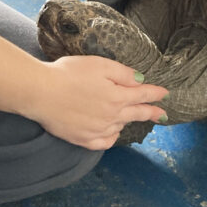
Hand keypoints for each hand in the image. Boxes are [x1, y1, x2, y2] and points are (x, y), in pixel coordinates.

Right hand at [29, 55, 167, 150]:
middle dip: (151, 112)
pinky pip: (105, 141)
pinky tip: (112, 131)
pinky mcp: (83, 139)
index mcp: (117, 96)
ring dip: (127, 119)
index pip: (143, 95)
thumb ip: (123, 73)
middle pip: (136, 114)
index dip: (156, 94)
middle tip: (162, 114)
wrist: (41, 93)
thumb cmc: (68, 74)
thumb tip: (141, 80)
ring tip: (129, 115)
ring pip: (120, 126)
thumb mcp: (99, 65)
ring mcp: (98, 130)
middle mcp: (112, 117)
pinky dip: (112, 136)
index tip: (165, 94)